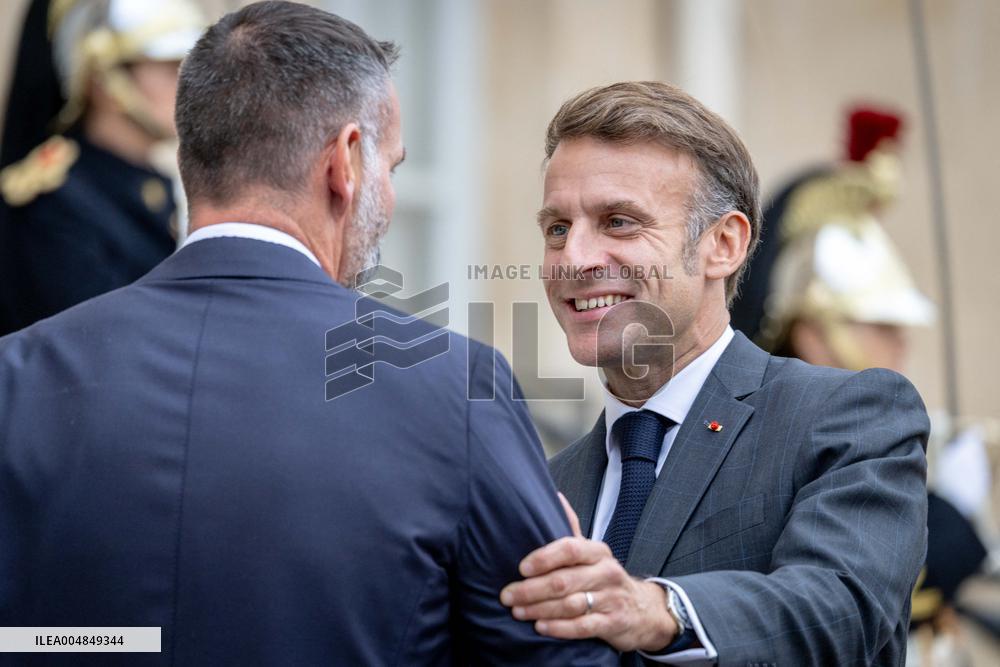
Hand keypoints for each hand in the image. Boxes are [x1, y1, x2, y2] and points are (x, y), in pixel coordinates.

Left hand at [499, 493, 677, 652]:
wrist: (643, 610)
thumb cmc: (605, 578)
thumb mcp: (593, 553)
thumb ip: (571, 528)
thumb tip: (554, 496)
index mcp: (598, 552)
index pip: (570, 549)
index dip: (544, 558)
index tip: (521, 567)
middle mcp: (606, 573)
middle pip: (564, 580)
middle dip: (531, 589)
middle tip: (507, 595)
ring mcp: (611, 599)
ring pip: (570, 605)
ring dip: (540, 609)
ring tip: (517, 611)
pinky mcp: (613, 623)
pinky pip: (583, 626)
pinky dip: (559, 628)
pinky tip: (540, 627)